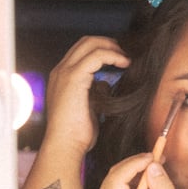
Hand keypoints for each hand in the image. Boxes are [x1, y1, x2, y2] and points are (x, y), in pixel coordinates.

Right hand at [44, 36, 128, 155]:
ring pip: (90, 43)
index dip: (102, 50)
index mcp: (62, 78)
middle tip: (126, 54)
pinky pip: (96, 55)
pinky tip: (125, 63)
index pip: (81, 52)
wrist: (65, 146)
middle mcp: (60, 71)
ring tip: (127, 58)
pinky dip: (113, 55)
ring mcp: (65, 72)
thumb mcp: (88, 108)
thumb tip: (106, 84)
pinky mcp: (74, 78)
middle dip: (108, 43)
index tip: (119, 58)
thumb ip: (95, 93)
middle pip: (85, 42)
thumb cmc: (76, 135)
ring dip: (112, 47)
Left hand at [92, 158, 183, 188]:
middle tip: (156, 157)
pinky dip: (129, 177)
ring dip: (133, 169)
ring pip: (112, 177)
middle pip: (112, 176)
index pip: (117, 180)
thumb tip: (153, 165)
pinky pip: (113, 184)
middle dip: (135, 163)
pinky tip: (146, 180)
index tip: (154, 156)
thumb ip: (163, 188)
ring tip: (155, 167)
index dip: (134, 164)